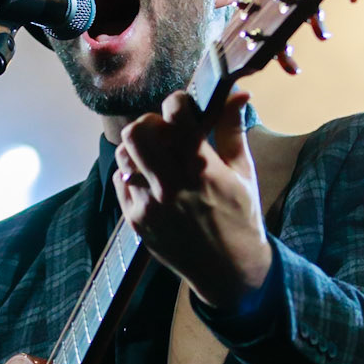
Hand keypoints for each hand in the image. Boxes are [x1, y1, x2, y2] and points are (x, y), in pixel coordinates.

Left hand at [114, 87, 272, 311]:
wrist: (229, 270)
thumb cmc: (241, 217)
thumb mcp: (243, 172)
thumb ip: (232, 128)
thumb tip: (237, 92)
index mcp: (202, 167)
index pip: (175, 113)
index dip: (178, 102)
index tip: (184, 108)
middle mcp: (171, 184)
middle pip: (136, 131)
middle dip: (150, 123)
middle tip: (164, 132)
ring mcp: (149, 204)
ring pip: (123, 155)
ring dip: (138, 150)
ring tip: (157, 159)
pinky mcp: (136, 220)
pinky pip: (120, 181)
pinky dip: (133, 174)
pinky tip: (153, 183)